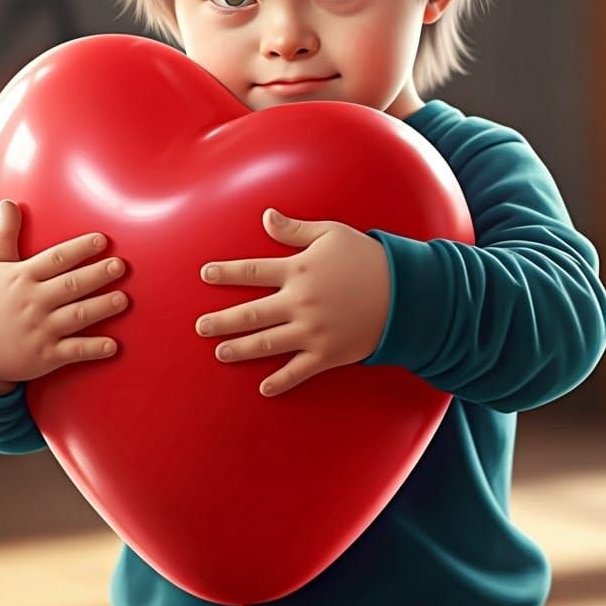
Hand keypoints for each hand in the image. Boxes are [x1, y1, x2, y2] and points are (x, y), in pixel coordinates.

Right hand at [0, 200, 128, 393]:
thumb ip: (4, 233)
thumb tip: (8, 201)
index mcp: (22, 278)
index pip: (55, 260)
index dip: (79, 249)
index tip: (102, 240)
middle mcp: (32, 302)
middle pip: (69, 286)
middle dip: (95, 275)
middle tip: (120, 266)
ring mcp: (39, 330)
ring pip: (75, 316)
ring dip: (100, 308)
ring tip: (124, 299)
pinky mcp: (45, 355)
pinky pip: (72, 351)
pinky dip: (93, 349)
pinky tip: (113, 346)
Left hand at [196, 208, 390, 397]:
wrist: (406, 293)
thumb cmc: (368, 258)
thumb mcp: (332, 234)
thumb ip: (295, 229)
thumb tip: (265, 217)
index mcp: (298, 270)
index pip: (252, 272)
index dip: (225, 273)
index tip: (204, 274)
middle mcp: (300, 302)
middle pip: (251, 313)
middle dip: (222, 321)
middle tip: (200, 327)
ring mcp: (313, 331)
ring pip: (266, 343)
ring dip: (240, 349)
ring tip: (220, 352)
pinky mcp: (328, 353)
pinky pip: (298, 371)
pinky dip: (280, 382)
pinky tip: (263, 388)